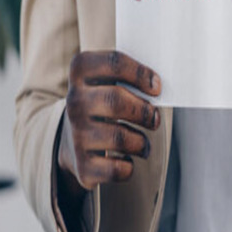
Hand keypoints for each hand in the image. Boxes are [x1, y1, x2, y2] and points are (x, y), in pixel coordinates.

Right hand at [57, 51, 161, 191]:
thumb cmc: (103, 102)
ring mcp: (76, 133)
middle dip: (144, 111)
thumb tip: (159, 88)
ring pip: (119, 138)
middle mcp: (74, 101)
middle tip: (154, 118)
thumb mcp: (108, 80)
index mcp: (81, 71)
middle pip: (116, 102)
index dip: (140, 73)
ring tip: (143, 143)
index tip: (157, 87)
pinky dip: (128, 167)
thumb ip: (131, 76)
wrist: (72, 139)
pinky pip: (116, 169)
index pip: (114, 62)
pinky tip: (127, 160)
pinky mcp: (81, 165)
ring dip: (141, 142)